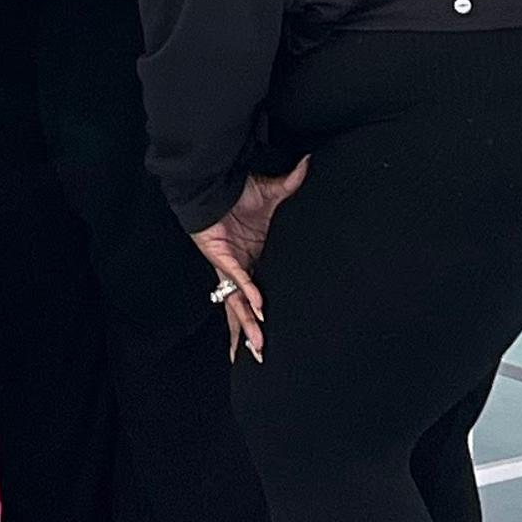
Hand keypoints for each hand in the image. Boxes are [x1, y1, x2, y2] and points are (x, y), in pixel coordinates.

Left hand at [193, 157, 304, 362]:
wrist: (211, 184)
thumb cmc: (237, 193)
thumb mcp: (272, 195)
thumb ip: (292, 184)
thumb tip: (309, 162)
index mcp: (253, 261)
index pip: (257, 296)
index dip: (259, 317)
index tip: (266, 338)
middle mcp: (241, 270)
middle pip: (243, 309)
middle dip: (250, 334)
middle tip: (262, 358)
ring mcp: (230, 266)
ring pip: (238, 303)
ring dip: (249, 324)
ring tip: (259, 348)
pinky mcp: (222, 257)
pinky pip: (238, 279)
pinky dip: (248, 293)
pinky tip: (259, 308)